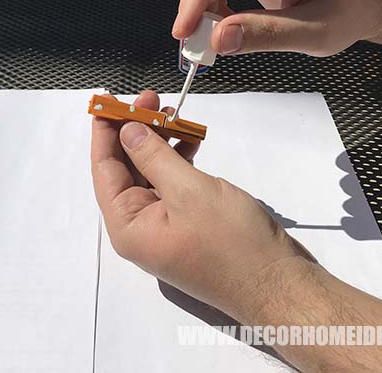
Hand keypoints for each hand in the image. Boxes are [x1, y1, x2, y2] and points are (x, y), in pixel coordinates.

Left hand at [91, 90, 314, 320]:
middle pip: (125, 170)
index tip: (109, 99)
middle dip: (136, 132)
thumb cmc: (231, 240)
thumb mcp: (188, 190)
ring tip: (175, 113)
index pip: (104, 170)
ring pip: (151, 175)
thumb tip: (126, 132)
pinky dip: (179, 162)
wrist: (277, 283)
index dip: (105, 132)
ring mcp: (165, 228)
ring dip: (160, 144)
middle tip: (152, 98)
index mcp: (127, 226)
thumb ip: (153, 157)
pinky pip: (173, 186)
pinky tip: (192, 142)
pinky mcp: (189, 225)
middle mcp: (139, 228)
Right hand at [173, 0, 381, 56]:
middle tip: (197, 45)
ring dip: (199, 3)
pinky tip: (222, 19)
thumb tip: (217, 40)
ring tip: (213, 35)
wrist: (358, 0)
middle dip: (196, 4)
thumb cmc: (346, 12)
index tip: (184, 32)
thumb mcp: (315, 34)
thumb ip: (267, 35)